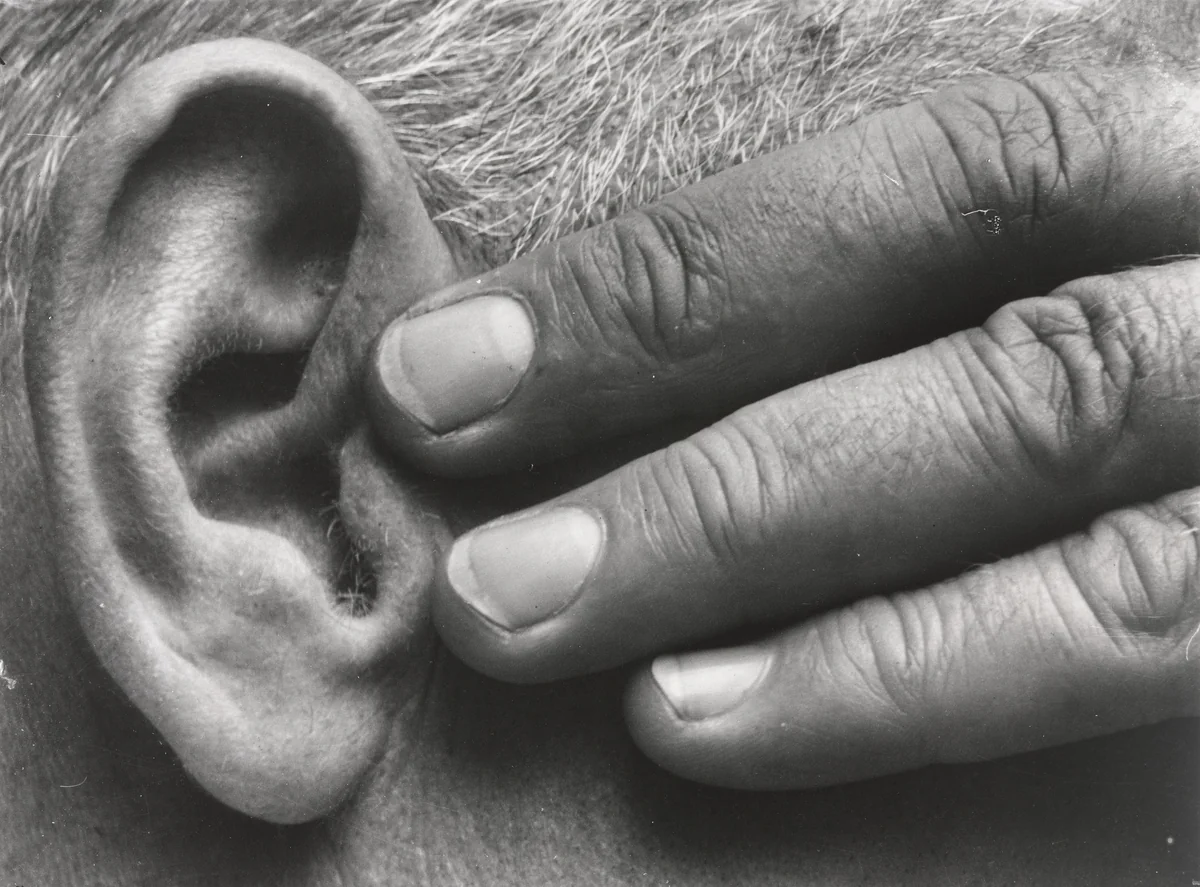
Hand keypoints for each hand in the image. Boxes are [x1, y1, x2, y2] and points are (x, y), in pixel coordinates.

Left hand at [367, 71, 1199, 787]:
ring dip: (836, 651)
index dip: (667, 288)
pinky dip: (933, 705)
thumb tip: (555, 351)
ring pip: (1105, 578)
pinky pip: (1134, 668)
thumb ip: (864, 276)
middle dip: (720, 494)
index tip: (439, 374)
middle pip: (1012, 386)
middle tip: (491, 589)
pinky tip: (739, 733)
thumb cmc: (1100, 287)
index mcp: (1165, 164)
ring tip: (634, 706)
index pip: (927, 189)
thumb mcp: (1019, 238)